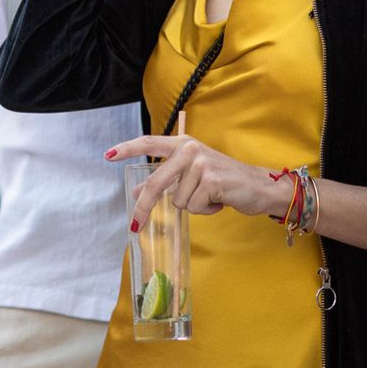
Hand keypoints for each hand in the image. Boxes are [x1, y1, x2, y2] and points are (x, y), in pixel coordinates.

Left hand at [107, 134, 283, 225]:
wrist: (258, 186)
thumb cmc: (223, 181)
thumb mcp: (192, 175)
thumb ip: (167, 179)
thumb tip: (136, 192)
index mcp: (183, 144)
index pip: (149, 142)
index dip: (127, 148)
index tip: (107, 156)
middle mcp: (190, 149)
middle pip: (155, 182)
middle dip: (144, 207)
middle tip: (135, 225)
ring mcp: (201, 163)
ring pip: (177, 200)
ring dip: (193, 205)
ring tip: (210, 196)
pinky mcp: (212, 180)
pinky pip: (193, 206)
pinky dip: (205, 210)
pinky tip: (218, 200)